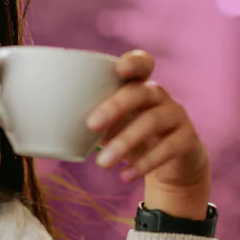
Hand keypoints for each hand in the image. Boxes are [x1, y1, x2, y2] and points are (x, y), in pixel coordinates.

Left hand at [84, 50, 210, 193]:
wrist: (172, 166)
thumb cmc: (131, 137)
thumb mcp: (112, 126)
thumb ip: (92, 120)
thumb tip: (53, 125)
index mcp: (139, 86)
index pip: (142, 64)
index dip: (134, 62)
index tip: (119, 68)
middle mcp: (160, 96)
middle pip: (140, 93)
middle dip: (115, 107)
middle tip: (90, 125)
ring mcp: (176, 116)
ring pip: (152, 122)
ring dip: (125, 142)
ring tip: (101, 163)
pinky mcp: (187, 139)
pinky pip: (168, 148)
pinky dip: (144, 164)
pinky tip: (125, 176)